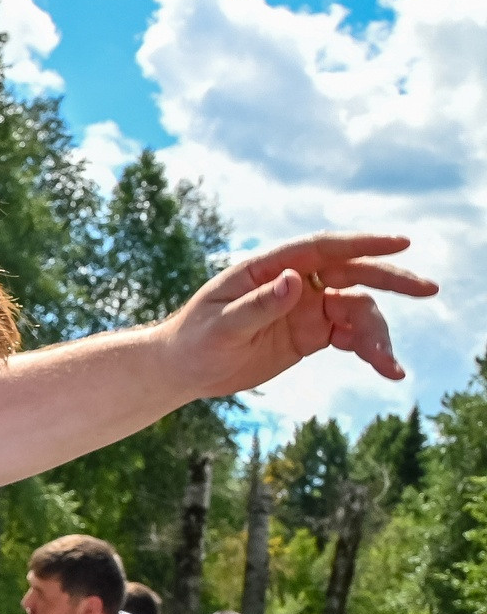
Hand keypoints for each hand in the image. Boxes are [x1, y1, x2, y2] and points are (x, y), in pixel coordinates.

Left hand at [158, 231, 435, 395]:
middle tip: (428, 289)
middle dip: (390, 279)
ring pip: (357, 310)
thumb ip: (259, 305)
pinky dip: (371, 350)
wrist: (184, 368)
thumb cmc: (193, 341)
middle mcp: (294, 283)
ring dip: (378, 333)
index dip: (362, 244)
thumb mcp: (221, 326)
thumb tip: (296, 281)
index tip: (400, 244)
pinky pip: (351, 336)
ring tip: (388, 364)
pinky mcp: (312, 334)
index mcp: (269, 269)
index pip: (322, 248)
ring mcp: (306, 308)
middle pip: (351, 273)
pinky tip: (388, 369)